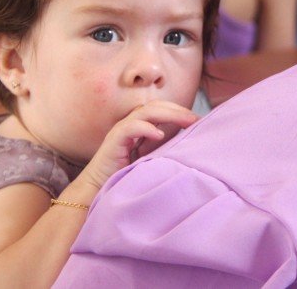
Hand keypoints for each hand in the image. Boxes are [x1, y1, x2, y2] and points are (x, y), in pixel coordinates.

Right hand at [77, 100, 198, 191]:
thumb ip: (165, 148)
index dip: (179, 111)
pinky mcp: (114, 141)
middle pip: (155, 106)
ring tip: (185, 122)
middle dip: (177, 110)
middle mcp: (130, 124)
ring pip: (145, 111)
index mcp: (140, 126)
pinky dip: (146, 128)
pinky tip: (159, 135)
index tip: (198, 120)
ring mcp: (121, 131)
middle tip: (195, 119)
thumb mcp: (151, 159)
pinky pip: (130, 127)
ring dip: (168, 114)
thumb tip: (191, 142)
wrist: (98, 191)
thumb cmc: (126, 177)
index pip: (161, 109)